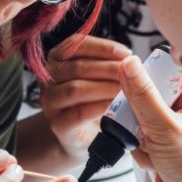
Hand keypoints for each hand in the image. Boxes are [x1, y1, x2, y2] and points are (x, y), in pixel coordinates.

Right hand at [40, 36, 131, 159]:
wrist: (87, 137)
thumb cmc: (95, 101)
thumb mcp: (101, 76)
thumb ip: (110, 63)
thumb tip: (132, 59)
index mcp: (59, 58)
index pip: (78, 44)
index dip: (104, 48)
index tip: (127, 54)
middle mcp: (49, 77)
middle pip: (78, 67)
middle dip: (109, 69)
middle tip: (132, 74)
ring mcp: (51, 102)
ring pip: (76, 89)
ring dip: (104, 88)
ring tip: (126, 90)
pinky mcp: (58, 124)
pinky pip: (79, 113)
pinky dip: (99, 108)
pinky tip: (115, 106)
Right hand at [117, 56, 181, 181]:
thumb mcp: (165, 126)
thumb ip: (143, 95)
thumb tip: (129, 64)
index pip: (171, 77)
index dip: (151, 77)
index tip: (134, 80)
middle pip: (151, 101)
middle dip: (138, 113)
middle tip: (135, 119)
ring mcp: (176, 140)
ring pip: (143, 124)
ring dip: (138, 136)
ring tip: (148, 147)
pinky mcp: (165, 158)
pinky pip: (142, 146)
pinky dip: (141, 153)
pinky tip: (151, 163)